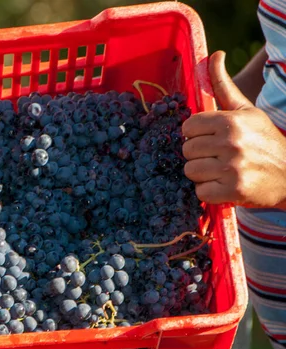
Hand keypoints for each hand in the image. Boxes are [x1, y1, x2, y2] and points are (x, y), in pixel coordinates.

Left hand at [182, 51, 285, 206]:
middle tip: (218, 156)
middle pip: (187, 150)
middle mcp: (231, 143)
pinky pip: (200, 192)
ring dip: (202, 174)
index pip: (188, 127)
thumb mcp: (246, 110)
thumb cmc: (264, 140)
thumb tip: (214, 55)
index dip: (196, 134)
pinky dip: (209, 192)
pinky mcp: (233, 190)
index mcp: (231, 121)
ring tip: (222, 171)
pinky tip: (225, 185)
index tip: (210, 138)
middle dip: (198, 155)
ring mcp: (232, 168)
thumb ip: (224, 86)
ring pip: (191, 171)